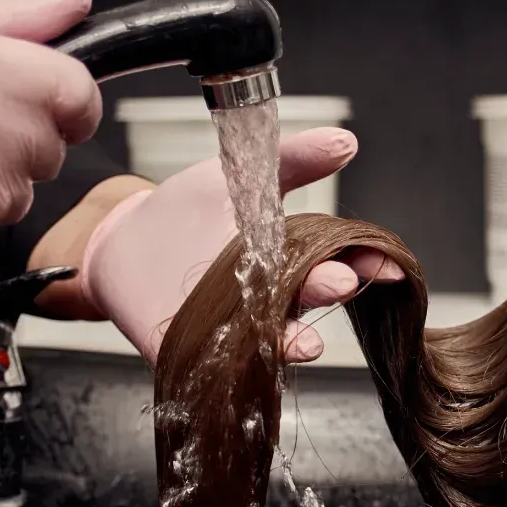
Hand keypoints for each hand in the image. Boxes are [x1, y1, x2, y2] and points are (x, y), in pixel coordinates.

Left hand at [79, 128, 405, 365]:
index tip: (384, 259)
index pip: (336, 261)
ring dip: (290, 341)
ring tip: (304, 341)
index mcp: (288, 259)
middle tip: (340, 281)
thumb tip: (345, 142)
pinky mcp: (192, 349)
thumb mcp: (242, 175)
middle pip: (306, 300)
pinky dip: (231, 364)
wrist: (122, 240)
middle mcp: (269, 299)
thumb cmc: (186, 210)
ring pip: (270, 341)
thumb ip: (293, 159)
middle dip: (327, 291)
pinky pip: (217, 364)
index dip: (363, 262)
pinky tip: (240, 356)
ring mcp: (234, 328)